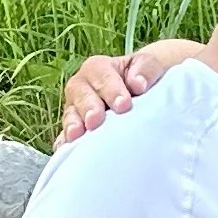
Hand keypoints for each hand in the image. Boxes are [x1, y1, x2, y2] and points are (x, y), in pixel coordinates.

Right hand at [55, 40, 204, 144]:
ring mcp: (78, 110)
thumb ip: (147, 68)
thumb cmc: (147, 79)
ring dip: (73, 124)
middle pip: (80, 93)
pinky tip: (66, 149)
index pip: (100, 73)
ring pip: (70, 114)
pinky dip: (66, 142)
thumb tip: (138, 83)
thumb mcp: (151, 67)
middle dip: (89, 107)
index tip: (124, 105)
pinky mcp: (77, 131)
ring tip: (77, 135)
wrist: (146, 95)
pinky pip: (67, 136)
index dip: (111, 88)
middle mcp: (84, 87)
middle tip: (96, 121)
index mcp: (100, 68)